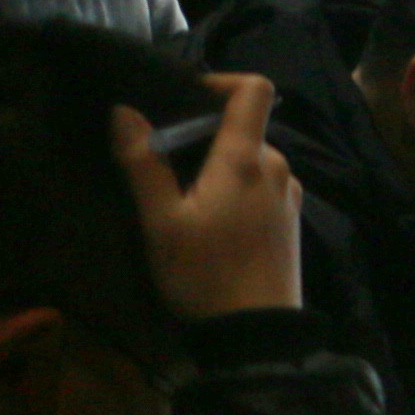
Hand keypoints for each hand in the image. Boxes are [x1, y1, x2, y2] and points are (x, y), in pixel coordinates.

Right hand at [114, 72, 302, 323]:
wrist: (256, 333)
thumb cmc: (205, 273)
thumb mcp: (161, 222)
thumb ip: (144, 164)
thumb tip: (124, 110)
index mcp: (247, 158)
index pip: (255, 89)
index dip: (222, 80)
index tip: (186, 97)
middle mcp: (277, 166)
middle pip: (246, 127)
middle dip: (206, 133)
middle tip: (163, 157)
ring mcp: (288, 194)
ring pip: (252, 159)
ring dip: (220, 164)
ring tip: (181, 193)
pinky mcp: (290, 220)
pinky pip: (262, 184)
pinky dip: (236, 187)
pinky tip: (210, 219)